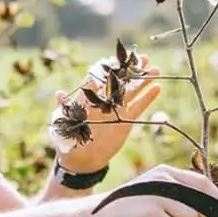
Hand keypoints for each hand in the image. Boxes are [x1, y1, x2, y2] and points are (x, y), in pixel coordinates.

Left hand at [53, 54, 161, 173]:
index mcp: (91, 97)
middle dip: (133, 69)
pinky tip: (157, 88)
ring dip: (144, 81)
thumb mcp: (65, 120)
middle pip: (122, 81)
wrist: (82, 159)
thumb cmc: (69, 138)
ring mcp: (118, 110)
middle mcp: (106, 100)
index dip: (110, 67)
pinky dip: (148, 98)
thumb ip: (64, 106)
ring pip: (133, 92)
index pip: (102, 78)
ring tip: (156, 70)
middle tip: (143, 58)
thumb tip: (60, 93)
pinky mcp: (127, 121)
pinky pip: (139, 107)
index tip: (118, 58)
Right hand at [86, 165, 217, 216]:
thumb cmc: (126, 209)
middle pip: (202, 200)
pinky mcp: (150, 213)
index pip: (203, 183)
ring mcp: (157, 195)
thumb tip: (202, 212)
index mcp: (166, 173)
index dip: (215, 201)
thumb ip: (174, 196)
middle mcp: (164, 180)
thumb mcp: (152, 194)